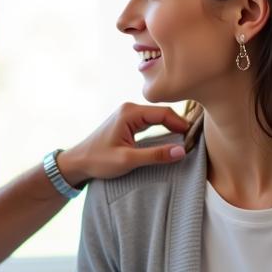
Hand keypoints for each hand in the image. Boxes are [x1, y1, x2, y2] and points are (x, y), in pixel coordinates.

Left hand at [56, 103, 189, 185]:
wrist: (78, 162)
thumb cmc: (98, 160)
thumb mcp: (128, 160)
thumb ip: (155, 155)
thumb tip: (181, 151)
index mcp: (129, 113)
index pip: (163, 113)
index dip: (181, 124)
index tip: (193, 137)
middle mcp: (129, 109)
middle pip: (162, 113)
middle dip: (178, 124)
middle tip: (193, 139)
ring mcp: (128, 115)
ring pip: (157, 117)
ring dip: (171, 127)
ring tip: (185, 139)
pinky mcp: (127, 122)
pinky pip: (150, 122)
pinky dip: (162, 129)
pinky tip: (171, 138)